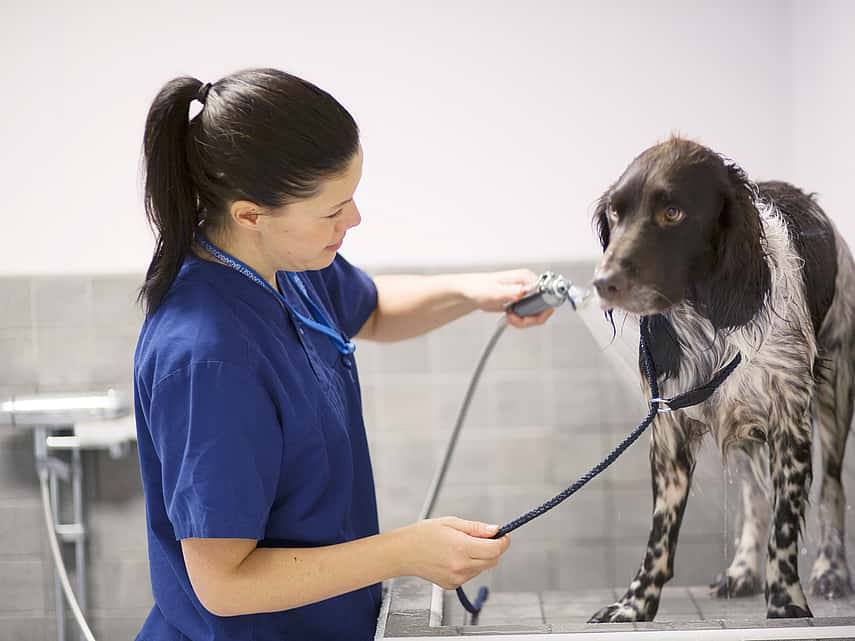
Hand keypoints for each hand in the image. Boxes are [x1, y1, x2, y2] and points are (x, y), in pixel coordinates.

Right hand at [396, 516, 510, 588]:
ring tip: (461, 546)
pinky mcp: (452, 585)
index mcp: (461, 548)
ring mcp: (457, 578)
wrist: (403, 553)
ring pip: (482, 568)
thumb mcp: (450, 523)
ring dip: (480, 557)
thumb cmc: (422, 535)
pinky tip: (454, 557)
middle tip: (481, 537)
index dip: (503, 541)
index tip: (503, 535)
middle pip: (493, 560)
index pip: (495, 549)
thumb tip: (495, 530)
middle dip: (493, 548)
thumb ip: (475, 528)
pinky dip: (469, 565)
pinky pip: (471, 575)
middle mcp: (461, 566)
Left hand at [459, 269, 553, 328]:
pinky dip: (522, 320)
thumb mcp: (495, 291)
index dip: (541, 307)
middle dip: (532, 317)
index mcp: (526, 278)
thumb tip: (526, 290)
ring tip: (511, 317)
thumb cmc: (479, 288)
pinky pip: (531, 315)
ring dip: (526, 320)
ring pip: (538, 312)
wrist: (471, 293)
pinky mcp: (522, 301)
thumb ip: (512, 291)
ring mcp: (526, 293)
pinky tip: (512, 317)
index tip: (527, 314)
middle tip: (518, 318)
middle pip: (545, 306)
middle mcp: (528, 284)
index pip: (548, 293)